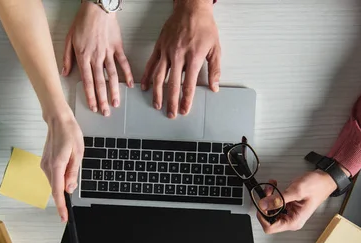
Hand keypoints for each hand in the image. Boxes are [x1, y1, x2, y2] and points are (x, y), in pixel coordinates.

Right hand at [40, 112, 84, 221]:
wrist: (58, 120)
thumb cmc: (69, 134)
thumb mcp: (78, 154)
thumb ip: (73, 173)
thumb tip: (70, 188)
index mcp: (56, 165)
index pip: (58, 191)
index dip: (61, 206)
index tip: (64, 217)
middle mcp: (47, 167)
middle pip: (56, 188)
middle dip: (64, 195)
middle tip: (72, 193)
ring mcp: (44, 165)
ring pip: (55, 182)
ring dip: (63, 182)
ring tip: (72, 164)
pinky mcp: (45, 163)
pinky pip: (53, 176)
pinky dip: (60, 177)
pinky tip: (67, 165)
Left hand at [62, 1, 133, 115]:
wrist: (97, 7)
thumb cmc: (82, 21)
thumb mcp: (69, 38)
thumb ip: (67, 57)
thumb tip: (64, 73)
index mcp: (83, 56)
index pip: (87, 81)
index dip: (90, 95)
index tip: (92, 106)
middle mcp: (96, 57)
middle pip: (100, 82)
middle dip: (102, 99)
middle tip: (105, 112)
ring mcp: (108, 53)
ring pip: (112, 76)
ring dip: (114, 92)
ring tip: (116, 104)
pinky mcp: (117, 47)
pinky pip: (123, 63)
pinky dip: (127, 74)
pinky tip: (129, 85)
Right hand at [141, 0, 219, 117]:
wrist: (191, 8)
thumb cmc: (204, 27)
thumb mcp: (215, 48)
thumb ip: (214, 70)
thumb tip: (214, 87)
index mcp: (193, 57)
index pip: (188, 84)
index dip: (186, 100)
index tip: (184, 110)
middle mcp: (178, 56)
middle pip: (173, 84)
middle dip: (171, 102)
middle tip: (171, 114)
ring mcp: (166, 51)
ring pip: (159, 77)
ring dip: (157, 93)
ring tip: (157, 104)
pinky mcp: (159, 47)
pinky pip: (151, 64)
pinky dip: (147, 77)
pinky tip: (145, 87)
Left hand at [257, 171, 336, 233]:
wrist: (324, 179)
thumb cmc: (317, 186)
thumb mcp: (296, 191)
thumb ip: (279, 199)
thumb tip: (263, 205)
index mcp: (294, 221)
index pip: (270, 228)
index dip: (262, 217)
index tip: (261, 205)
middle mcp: (291, 219)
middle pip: (268, 219)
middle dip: (265, 205)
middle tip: (267, 192)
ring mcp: (289, 213)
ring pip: (270, 209)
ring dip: (268, 198)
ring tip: (272, 187)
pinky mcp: (287, 206)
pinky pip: (274, 203)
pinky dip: (272, 194)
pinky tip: (274, 186)